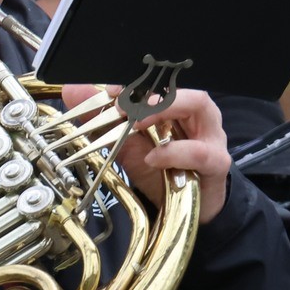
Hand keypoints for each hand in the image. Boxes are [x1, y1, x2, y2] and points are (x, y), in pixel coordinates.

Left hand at [62, 84, 231, 224]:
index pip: (160, 82)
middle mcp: (197, 115)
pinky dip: (174, 152)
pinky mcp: (216, 163)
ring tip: (136, 123)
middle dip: (151, 92)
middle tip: (122, 106)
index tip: (109, 91)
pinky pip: (200, 152)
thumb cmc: (162, 170)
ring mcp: (210, 136)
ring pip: (198, 106)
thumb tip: (73, 92)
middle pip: (180, 84)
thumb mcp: (126, 145)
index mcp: (177, 106)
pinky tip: (153, 158)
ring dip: (164, 109)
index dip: (135, 83)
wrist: (186, 206)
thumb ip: (103, 119)